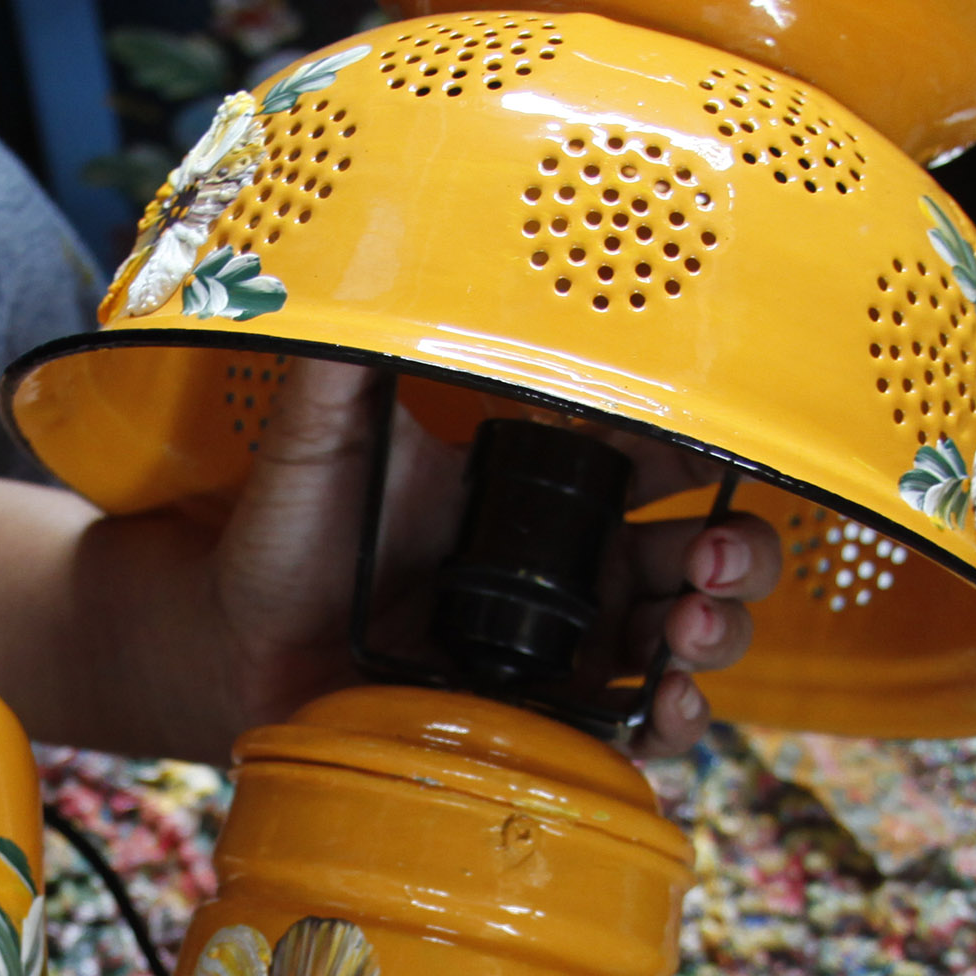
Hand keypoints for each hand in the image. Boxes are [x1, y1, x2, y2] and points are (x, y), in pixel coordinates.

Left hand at [190, 356, 782, 755]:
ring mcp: (566, 644)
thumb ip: (347, 359)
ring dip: (716, 632)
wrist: (238, 649)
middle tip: (705, 559)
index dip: (705, 449)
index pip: (656, 455)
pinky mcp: (545, 718)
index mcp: (538, 487)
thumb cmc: (284, 537)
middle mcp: (570, 564)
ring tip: (683, 633)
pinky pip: (637, 724)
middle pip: (703, 549)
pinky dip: (673, 720)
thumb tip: (369, 251)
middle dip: (737, 552)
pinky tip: (663, 706)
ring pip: (690, 635)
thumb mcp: (317, 438)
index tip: (718, 444)